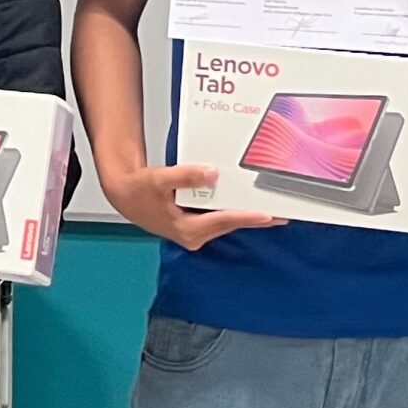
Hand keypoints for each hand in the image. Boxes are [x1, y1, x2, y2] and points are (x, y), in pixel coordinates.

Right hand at [100, 162, 282, 249]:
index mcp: (186, 229)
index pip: (223, 221)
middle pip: (230, 223)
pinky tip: (245, 201)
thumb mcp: (159, 180)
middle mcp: (194, 234)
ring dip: (246, 213)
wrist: (124, 195)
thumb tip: (211, 173)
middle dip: (255, 218)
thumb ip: (186, 176)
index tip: (267, 216)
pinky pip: (218, 216)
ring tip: (272, 208)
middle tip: (283, 215)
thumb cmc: (139, 191)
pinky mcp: (195, 223)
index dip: (246, 217)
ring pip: (226, 220)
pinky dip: (232, 208)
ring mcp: (195, 230)